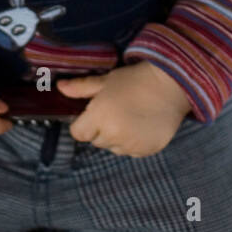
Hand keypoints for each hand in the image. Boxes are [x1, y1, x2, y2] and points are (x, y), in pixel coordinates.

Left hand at [57, 61, 189, 157]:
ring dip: (116, 137)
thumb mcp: (105, 81)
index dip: (83, 123)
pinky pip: (130, 152)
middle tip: (115, 111)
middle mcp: (113, 135)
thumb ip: (80, 88)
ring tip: (129, 117)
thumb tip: (60, 87)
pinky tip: (141, 126)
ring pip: (113, 148)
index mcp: (99, 117)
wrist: (171, 86)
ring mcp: (130, 145)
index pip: (78, 133)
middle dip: (100, 129)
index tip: (93, 112)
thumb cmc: (135, 80)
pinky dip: (132, 143)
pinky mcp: (146, 151)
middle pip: (95, 141)